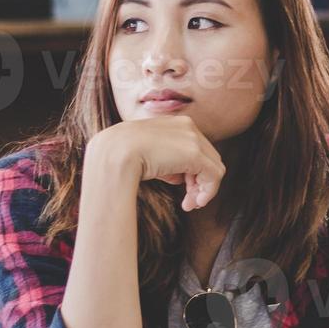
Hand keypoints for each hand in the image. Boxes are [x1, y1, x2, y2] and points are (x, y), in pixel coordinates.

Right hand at [90, 115, 225, 211]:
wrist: (114, 153)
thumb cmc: (122, 155)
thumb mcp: (148, 155)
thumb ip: (167, 163)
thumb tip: (179, 178)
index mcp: (175, 122)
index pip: (196, 148)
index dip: (193, 171)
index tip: (182, 188)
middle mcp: (187, 126)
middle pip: (207, 157)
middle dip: (200, 182)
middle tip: (189, 201)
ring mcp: (193, 138)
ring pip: (213, 167)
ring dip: (204, 189)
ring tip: (191, 204)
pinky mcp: (195, 154)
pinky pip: (213, 175)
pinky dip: (208, 192)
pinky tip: (194, 203)